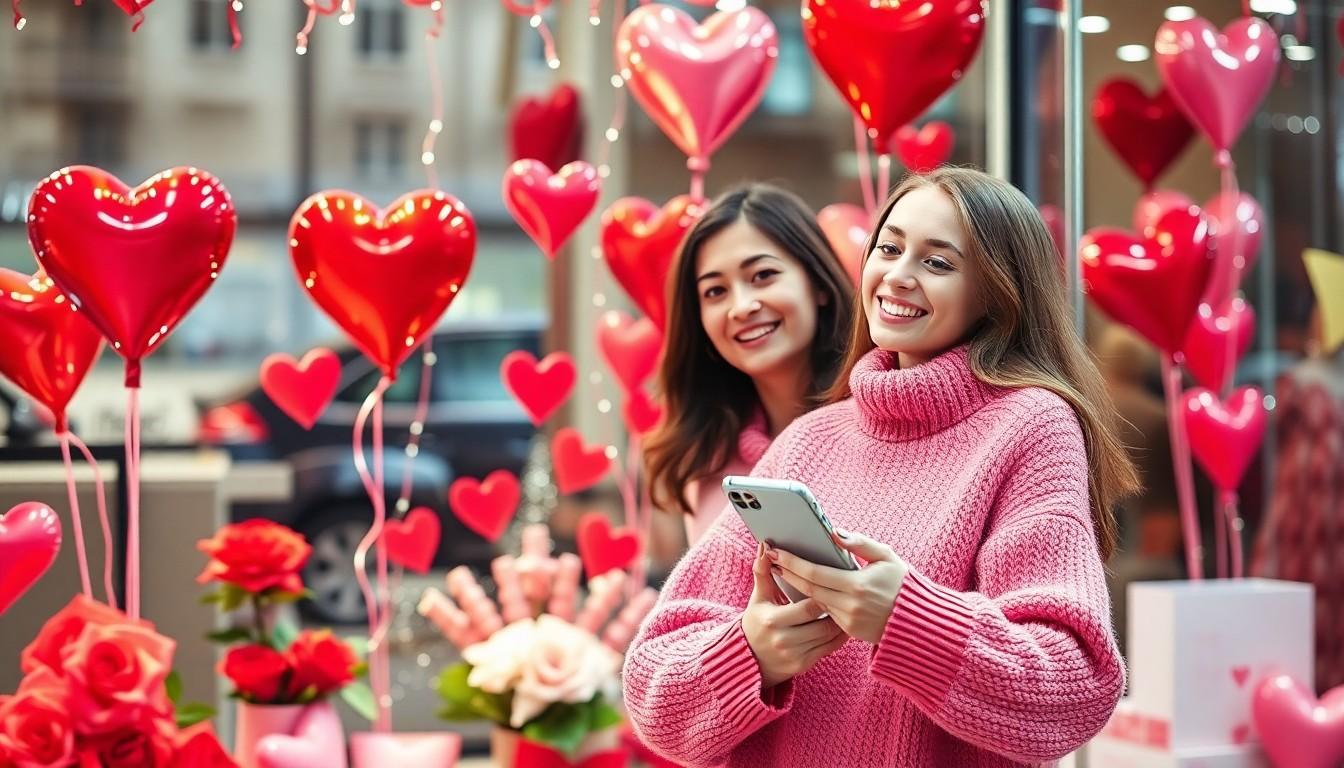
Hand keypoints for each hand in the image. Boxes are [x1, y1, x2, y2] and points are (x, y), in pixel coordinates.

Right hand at [742, 542, 848, 689]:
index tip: (833, 584)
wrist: (750, 659)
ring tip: (847, 607)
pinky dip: (838, 637)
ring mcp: (794, 655)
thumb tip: (766, 546)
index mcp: (772, 620)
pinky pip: (828, 649)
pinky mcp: (803, 665)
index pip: (808, 606)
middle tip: (847, 596)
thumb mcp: (758, 598)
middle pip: (821, 623)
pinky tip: (843, 625)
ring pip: (828, 637)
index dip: (823, 595)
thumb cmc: (756, 622)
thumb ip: (762, 571)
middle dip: (835, 609)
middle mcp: (783, 640)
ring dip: (841, 622)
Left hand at [767, 529, 908, 644]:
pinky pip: (826, 613)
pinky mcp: (849, 631)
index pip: (815, 573)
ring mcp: (848, 621)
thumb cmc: (904, 584)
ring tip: (783, 570)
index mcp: (858, 585)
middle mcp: (850, 606)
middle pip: (808, 588)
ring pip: (814, 602)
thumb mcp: (887, 557)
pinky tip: (804, 588)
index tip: (776, 551)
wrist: (919, 621)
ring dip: (797, 587)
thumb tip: (834, 532)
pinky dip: (813, 600)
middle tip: (771, 558)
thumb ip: (860, 543)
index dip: (792, 562)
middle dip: (787, 573)